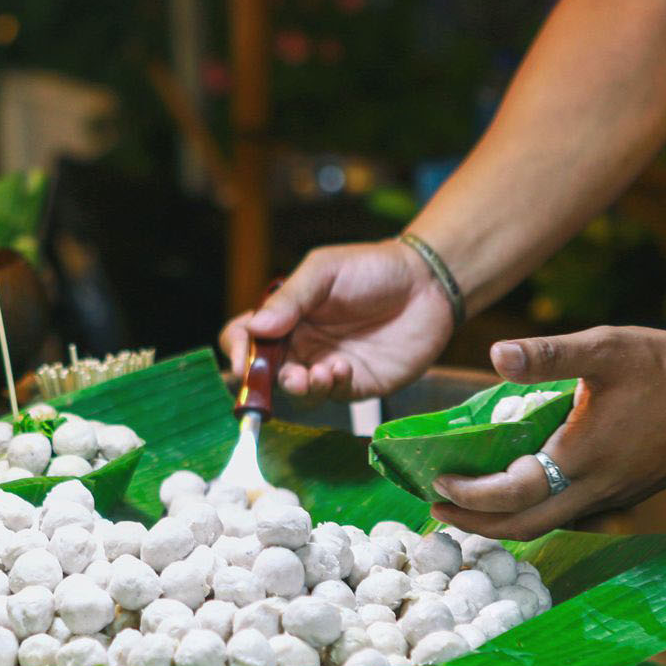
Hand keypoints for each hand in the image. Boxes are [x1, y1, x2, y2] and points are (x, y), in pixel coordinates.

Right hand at [219, 240, 455, 404]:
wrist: (428, 284)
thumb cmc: (373, 269)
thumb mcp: (324, 271)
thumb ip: (290, 299)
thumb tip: (254, 328)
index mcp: (286, 315)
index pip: (244, 337)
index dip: (237, 350)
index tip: (242, 359)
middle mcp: (301, 344)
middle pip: (265, 372)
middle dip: (267, 380)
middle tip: (286, 374)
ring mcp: (326, 366)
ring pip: (296, 392)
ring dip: (300, 388)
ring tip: (318, 373)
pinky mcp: (355, 384)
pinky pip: (331, 396)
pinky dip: (330, 387)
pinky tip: (343, 368)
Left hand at [432, 327, 665, 540]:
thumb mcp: (605, 348)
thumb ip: (548, 354)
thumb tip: (495, 354)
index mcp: (581, 460)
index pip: (511, 495)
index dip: (470, 494)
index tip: (436, 481)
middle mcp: (595, 489)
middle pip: (524, 527)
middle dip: (477, 523)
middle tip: (438, 508)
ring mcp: (613, 496)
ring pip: (549, 525)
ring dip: (506, 522)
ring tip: (470, 504)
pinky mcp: (627, 492)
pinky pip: (572, 514)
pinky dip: (538, 511)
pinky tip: (526, 491)